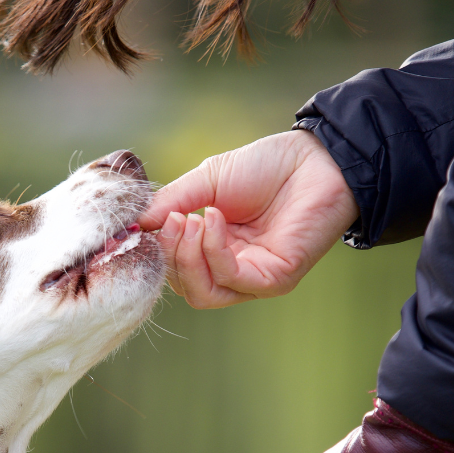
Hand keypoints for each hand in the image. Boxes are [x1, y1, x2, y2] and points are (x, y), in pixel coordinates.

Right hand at [140, 131, 358, 307]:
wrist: (316, 158)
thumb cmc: (267, 167)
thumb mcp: (206, 181)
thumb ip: (172, 203)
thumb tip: (136, 224)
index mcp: (215, 250)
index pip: (175, 269)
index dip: (157, 251)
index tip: (146, 222)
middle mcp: (233, 271)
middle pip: (185, 287)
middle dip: (170, 254)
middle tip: (170, 220)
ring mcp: (253, 279)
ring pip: (202, 293)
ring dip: (188, 257)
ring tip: (191, 220)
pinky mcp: (274, 280)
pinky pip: (230, 279)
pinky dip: (214, 251)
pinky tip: (213, 218)